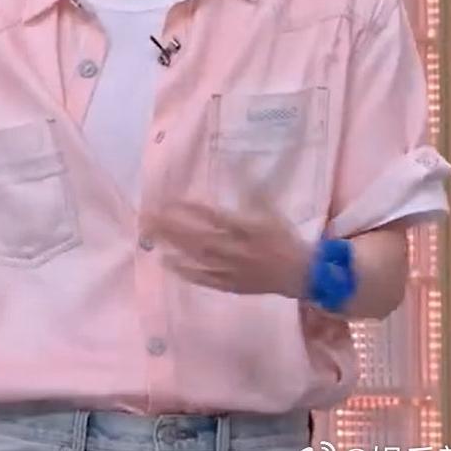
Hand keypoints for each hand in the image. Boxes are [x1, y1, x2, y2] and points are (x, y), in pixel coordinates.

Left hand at [150, 198, 314, 300]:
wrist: (304, 274)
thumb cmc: (284, 239)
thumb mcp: (271, 211)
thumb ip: (252, 189)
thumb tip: (237, 166)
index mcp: (246, 229)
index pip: (213, 216)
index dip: (190, 208)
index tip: (170, 198)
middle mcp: (235, 249)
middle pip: (197, 237)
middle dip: (171, 226)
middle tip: (147, 216)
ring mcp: (231, 269)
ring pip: (196, 256)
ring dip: (172, 245)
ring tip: (150, 235)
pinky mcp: (229, 284)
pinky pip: (204, 278)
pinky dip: (185, 271)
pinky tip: (166, 262)